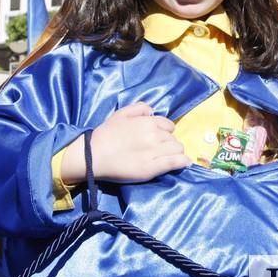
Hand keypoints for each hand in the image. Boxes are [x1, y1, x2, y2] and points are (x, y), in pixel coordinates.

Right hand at [60, 103, 190, 183]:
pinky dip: (182, 162)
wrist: (93, 156)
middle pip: (173, 138)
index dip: (165, 132)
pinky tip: (184, 163)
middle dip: (169, 142)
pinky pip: (176, 162)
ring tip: (167, 157)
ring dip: (175, 152)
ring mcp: (155, 152)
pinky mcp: (153, 168)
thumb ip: (139, 108)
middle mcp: (154, 135)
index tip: (158, 138)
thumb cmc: (105, 135)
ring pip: (177, 149)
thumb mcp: (121, 113)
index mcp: (147, 122)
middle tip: (159, 149)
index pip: (168, 126)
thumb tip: (153, 111)